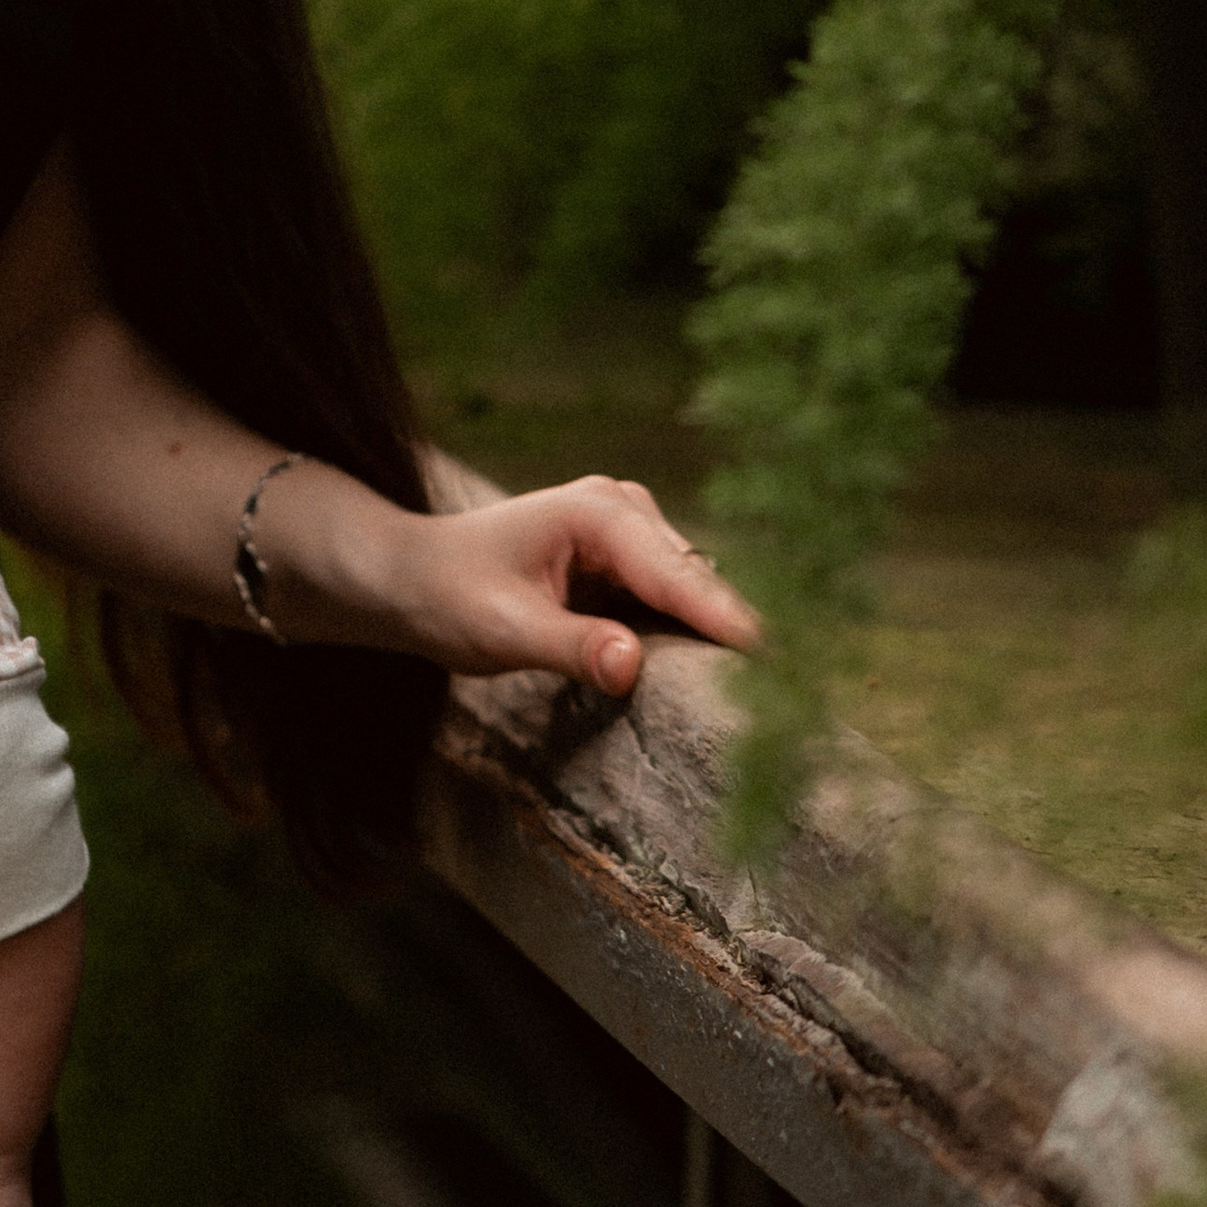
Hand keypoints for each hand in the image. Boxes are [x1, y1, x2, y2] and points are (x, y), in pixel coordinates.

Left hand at [266, 465, 762, 693]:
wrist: (414, 577)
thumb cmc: (450, 594)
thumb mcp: (504, 629)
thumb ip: (570, 646)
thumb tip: (630, 665)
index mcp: (598, 513)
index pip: (678, 576)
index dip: (728, 623)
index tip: (781, 667)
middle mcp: (625, 509)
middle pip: (698, 581)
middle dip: (736, 633)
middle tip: (793, 696)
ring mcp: (632, 532)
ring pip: (694, 592)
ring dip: (721, 637)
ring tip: (774, 694)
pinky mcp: (631, 561)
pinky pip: (676, 601)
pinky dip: (696, 636)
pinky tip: (724, 677)